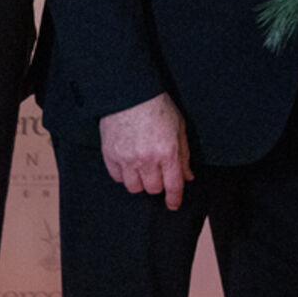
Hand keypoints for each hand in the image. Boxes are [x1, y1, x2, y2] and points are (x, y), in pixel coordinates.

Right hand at [99, 92, 193, 209]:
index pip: (173, 185)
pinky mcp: (110, 155)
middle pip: (153, 189)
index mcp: (168, 151)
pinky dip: (123, 174)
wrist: (129, 91)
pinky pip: (117, 177)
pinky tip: (128, 162)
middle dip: (158, 183)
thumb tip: (187, 176)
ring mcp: (126, 158)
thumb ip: (184, 154)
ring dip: (140, 181)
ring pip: (134, 187)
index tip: (173, 204)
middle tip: (157, 172)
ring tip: (142, 168)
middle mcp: (147, 159)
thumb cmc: (157, 106)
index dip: (174, 198)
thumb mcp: (179, 127)